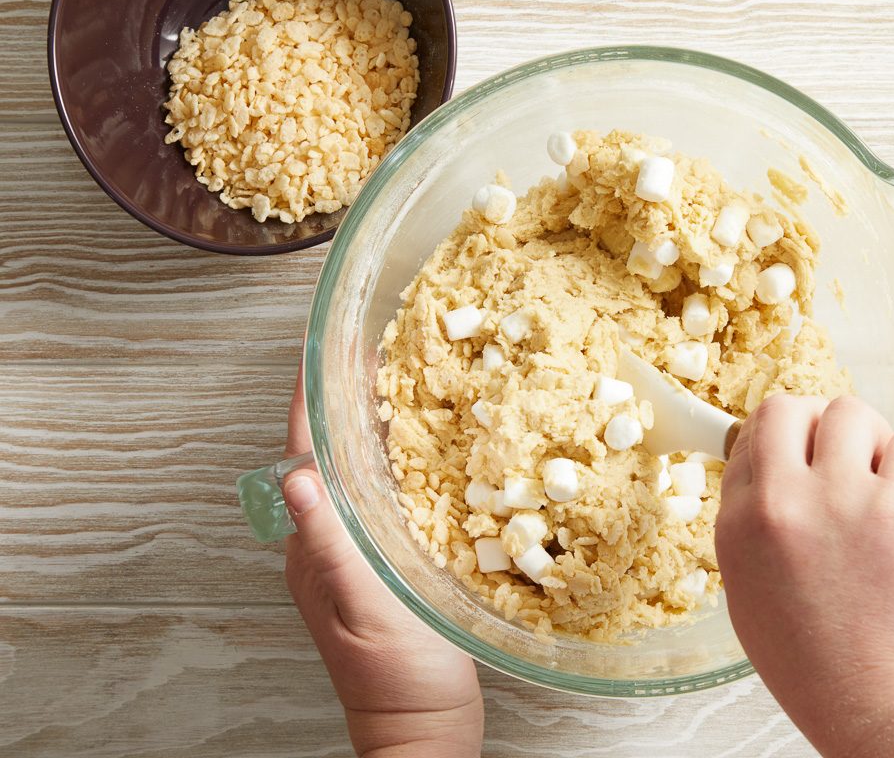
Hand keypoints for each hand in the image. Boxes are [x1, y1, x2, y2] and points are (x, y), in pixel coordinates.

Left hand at [281, 368, 482, 757]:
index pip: (305, 457)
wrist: (423, 729)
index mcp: (316, 548)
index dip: (313, 401)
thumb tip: (294, 477)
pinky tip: (421, 449)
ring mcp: (356, 554)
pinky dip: (396, 461)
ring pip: (356, 474)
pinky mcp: (385, 564)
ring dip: (368, 425)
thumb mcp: (365, 607)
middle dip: (342, 400)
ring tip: (394, 382)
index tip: (321, 350)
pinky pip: (383, 497)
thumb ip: (330, 545)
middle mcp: (329, 543)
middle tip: (368, 351)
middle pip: (328, 457)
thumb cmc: (399, 678)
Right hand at [716, 395, 893, 757]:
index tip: (811, 462)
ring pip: (853, 413)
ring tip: (889, 487)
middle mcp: (780, 503)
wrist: (878, 705)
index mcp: (737, 524)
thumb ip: (753, 523)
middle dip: (823, 425)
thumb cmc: (818, 660)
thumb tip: (773, 466)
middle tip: (851, 462)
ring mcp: (841, 501)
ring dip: (876, 442)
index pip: (751, 436)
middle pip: (792, 408)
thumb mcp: (749, 589)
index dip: (788, 444)